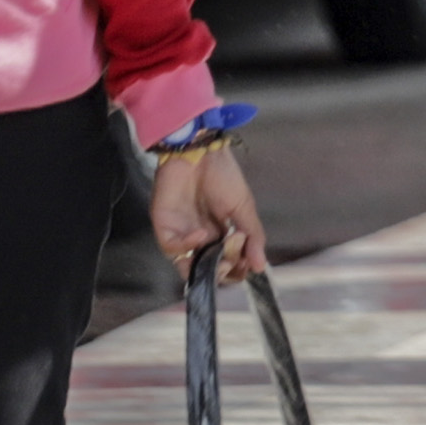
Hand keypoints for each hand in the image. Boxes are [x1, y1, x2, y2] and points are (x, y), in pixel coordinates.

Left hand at [152, 145, 269, 281]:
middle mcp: (200, 238)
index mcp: (221, 234)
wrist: (200, 152)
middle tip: (233, 263)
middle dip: (222, 272)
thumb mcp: (244, 207)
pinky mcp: (164, 227)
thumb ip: (252, 237)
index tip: (248, 266)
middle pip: (207, 269)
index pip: (228, 263)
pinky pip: (172, 247)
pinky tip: (203, 235)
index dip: (237, 269)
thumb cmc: (222, 175)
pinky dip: (187, 246)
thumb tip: (260, 266)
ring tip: (220, 259)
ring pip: (187, 265)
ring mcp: (181, 234)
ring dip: (204, 268)